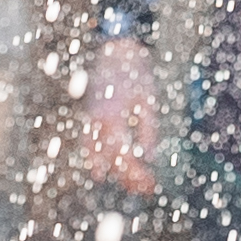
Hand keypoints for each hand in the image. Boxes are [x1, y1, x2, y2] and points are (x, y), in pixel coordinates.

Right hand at [82, 36, 161, 197]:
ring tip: (132, 185)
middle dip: (128, 177)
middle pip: (111, 160)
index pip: (123, 155)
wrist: (113, 50)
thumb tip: (151, 156)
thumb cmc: (134, 73)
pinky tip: (102, 173)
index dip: (135, 173)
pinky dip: (95, 160)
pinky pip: (89, 145)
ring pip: (96, 155)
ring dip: (114, 172)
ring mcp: (90, 119)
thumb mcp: (148, 101)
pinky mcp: (90, 117)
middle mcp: (97, 122)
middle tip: (146, 189)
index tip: (150, 184)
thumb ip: (147, 129)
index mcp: (113, 116)